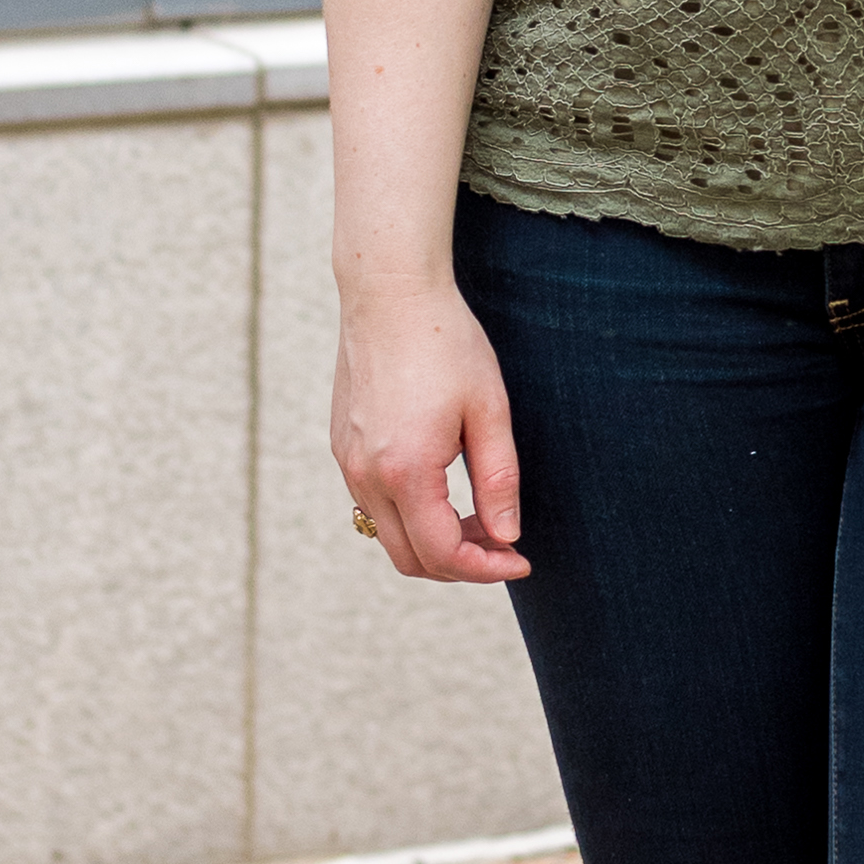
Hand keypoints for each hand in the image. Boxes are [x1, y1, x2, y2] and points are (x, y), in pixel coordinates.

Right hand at [332, 279, 529, 583]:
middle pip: (410, 558)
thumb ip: (498, 480)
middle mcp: (366, 475)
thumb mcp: (489, 411)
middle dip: (461, 564)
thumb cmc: (447, 344)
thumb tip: (507, 535)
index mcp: (405, 470)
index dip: (486, 569)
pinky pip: (373, 505)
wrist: (390, 294)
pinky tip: (444, 490)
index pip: (442, 554)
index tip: (521, 559)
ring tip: (479, 517)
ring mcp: (347, 462)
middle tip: (503, 542)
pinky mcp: (342, 446)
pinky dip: (409, 517)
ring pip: (387, 535)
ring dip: (433, 542)